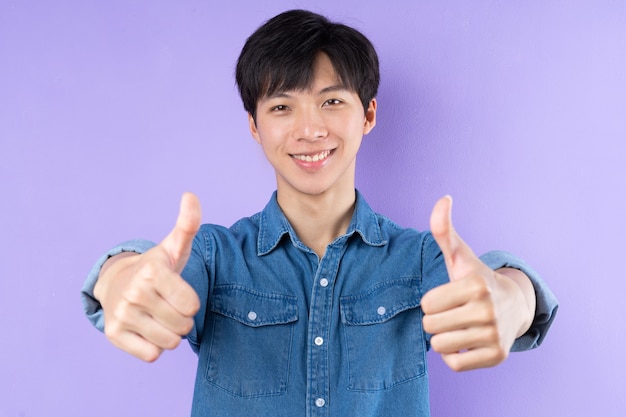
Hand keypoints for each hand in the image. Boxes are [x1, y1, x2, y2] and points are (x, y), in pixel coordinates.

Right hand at [94, 193, 201, 361]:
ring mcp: (121, 315)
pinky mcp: (113, 335)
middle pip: (183, 325)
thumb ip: (188, 224)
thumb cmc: (156, 267)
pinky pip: (151, 355)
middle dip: (182, 319)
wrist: (117, 283)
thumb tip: (191, 195)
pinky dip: (154, 347)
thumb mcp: (174, 246)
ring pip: (169, 343)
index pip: (191, 305)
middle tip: (169, 305)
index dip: (190, 301)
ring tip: (160, 316)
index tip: (178, 292)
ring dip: (170, 334)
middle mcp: (134, 293)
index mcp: (152, 271)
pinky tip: (147, 328)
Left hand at [421, 196, 533, 370]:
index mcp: (474, 284)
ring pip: (440, 346)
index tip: (448, 296)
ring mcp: (494, 334)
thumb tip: (443, 198)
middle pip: (430, 326)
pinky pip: (455, 363)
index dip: (432, 301)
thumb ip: (444, 230)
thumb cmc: (475, 279)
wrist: (512, 304)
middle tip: (453, 312)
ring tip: (459, 326)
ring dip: (444, 338)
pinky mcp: (497, 356)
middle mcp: (487, 309)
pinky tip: (466, 341)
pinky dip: (455, 356)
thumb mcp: (460, 255)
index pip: (426, 304)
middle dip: (435, 320)